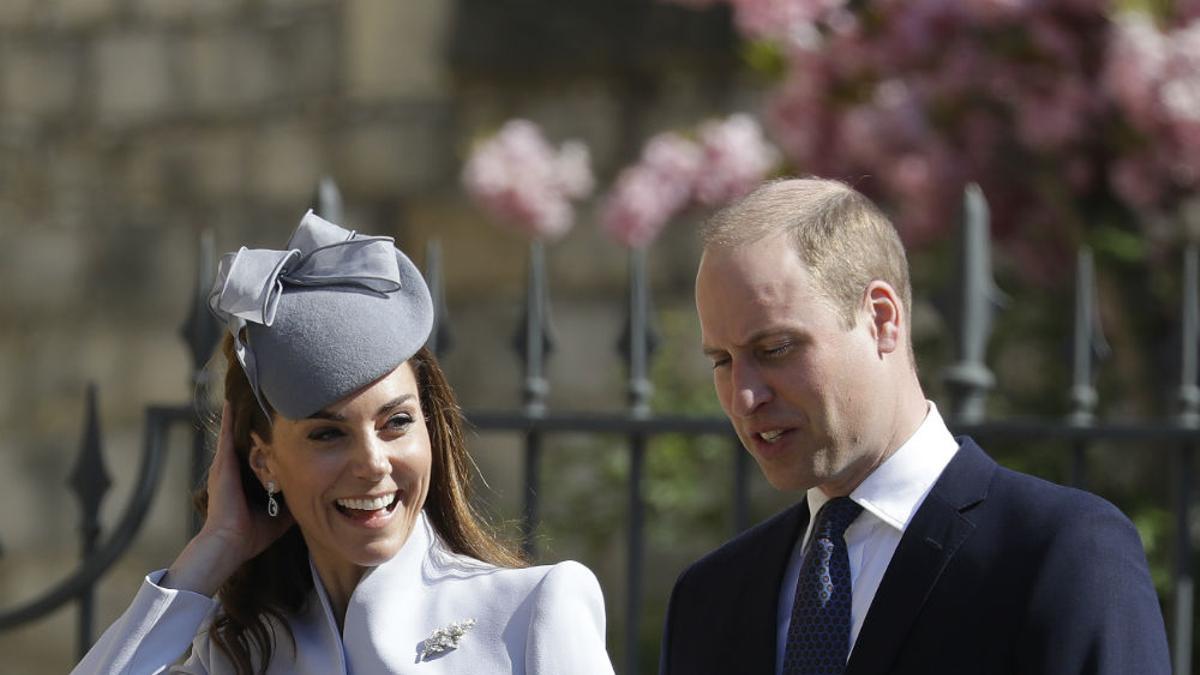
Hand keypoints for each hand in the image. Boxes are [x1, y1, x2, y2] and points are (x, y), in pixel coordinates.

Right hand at [162, 403, 293, 595]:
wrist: (229, 543)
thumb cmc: (251, 534)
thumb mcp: (281, 514)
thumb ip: (294, 500)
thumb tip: (319, 496)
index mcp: (245, 479)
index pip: (258, 452)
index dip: (265, 436)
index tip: (278, 419)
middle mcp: (233, 468)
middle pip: (245, 436)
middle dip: (254, 418)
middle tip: (262, 394)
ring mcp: (225, 464)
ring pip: (235, 430)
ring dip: (241, 411)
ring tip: (248, 389)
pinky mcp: (222, 463)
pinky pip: (227, 434)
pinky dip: (230, 417)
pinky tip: (233, 399)